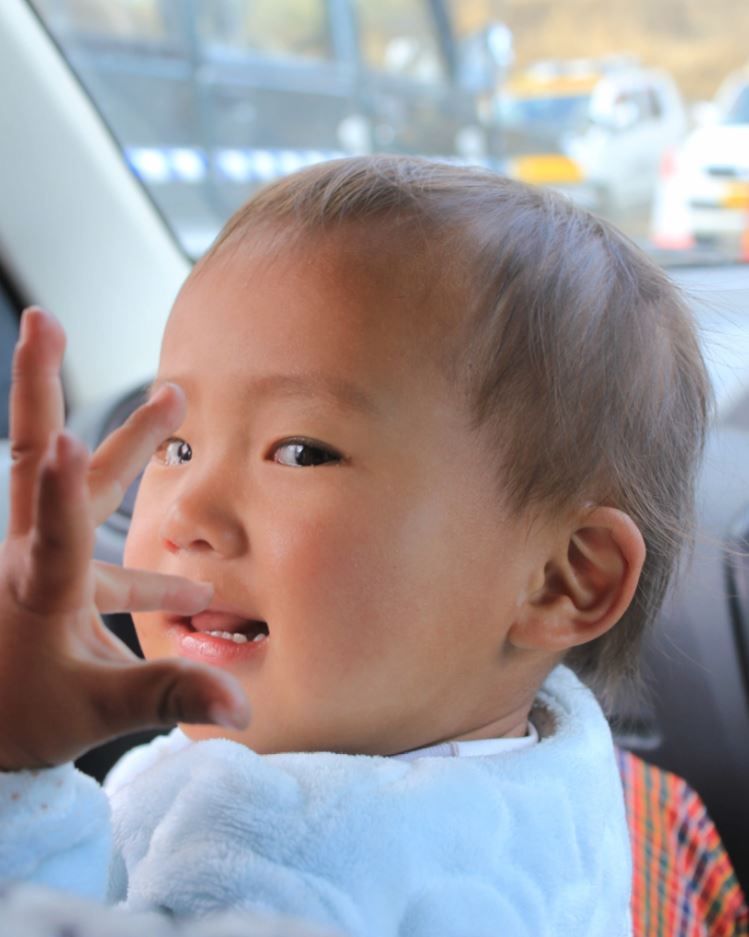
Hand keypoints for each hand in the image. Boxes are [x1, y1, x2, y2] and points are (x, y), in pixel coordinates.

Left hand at [0, 308, 249, 770]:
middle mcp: (30, 557)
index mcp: (36, 588)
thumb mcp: (96, 712)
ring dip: (124, 441)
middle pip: (39, 459)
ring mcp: (41, 560)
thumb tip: (238, 708)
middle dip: (41, 389)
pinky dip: (146, 562)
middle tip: (48, 323)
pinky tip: (191, 584)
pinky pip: (98, 548)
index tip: (68, 438)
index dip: (61, 487)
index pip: (52, 530)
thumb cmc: (23, 719)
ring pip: (76, 483)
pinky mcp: (54, 576)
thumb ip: (169, 698)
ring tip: (172, 398)